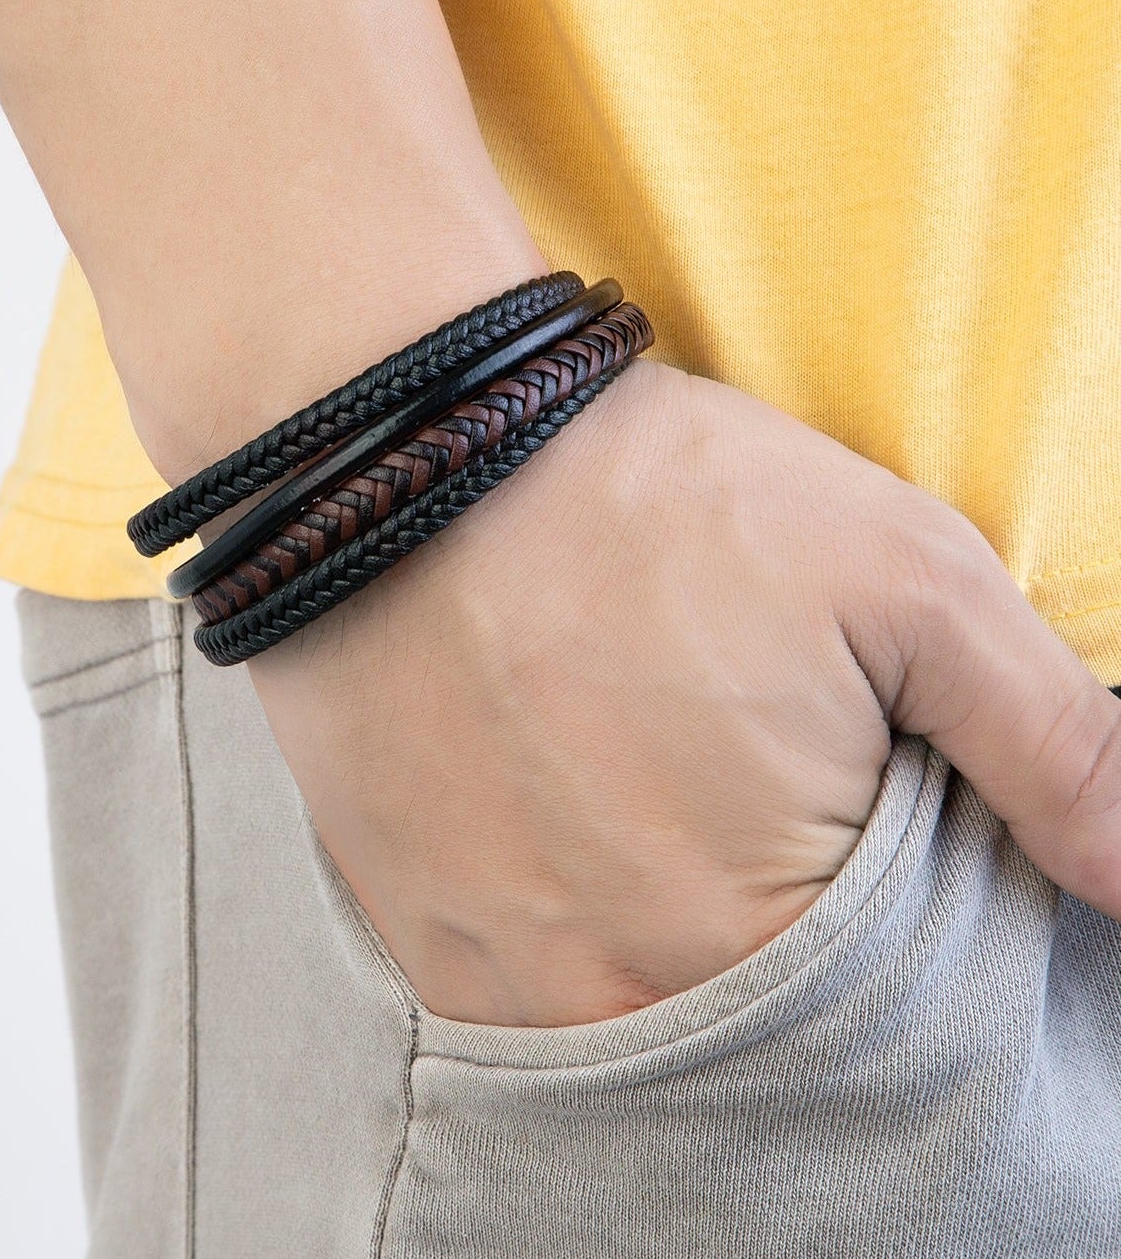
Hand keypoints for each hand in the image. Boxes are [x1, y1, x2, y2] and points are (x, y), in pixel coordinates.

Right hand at [243, 356, 1120, 1026]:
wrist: (406, 451)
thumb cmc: (656, 504)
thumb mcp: (904, 578)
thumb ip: (1054, 747)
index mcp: (761, 934)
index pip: (877, 1005)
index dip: (872, 892)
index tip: (826, 798)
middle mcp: (617, 987)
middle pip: (742, 1009)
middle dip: (760, 910)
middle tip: (717, 774)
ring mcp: (495, 967)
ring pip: (623, 1004)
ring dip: (649, 921)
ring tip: (632, 785)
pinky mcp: (406, 921)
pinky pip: (513, 979)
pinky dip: (555, 915)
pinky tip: (555, 808)